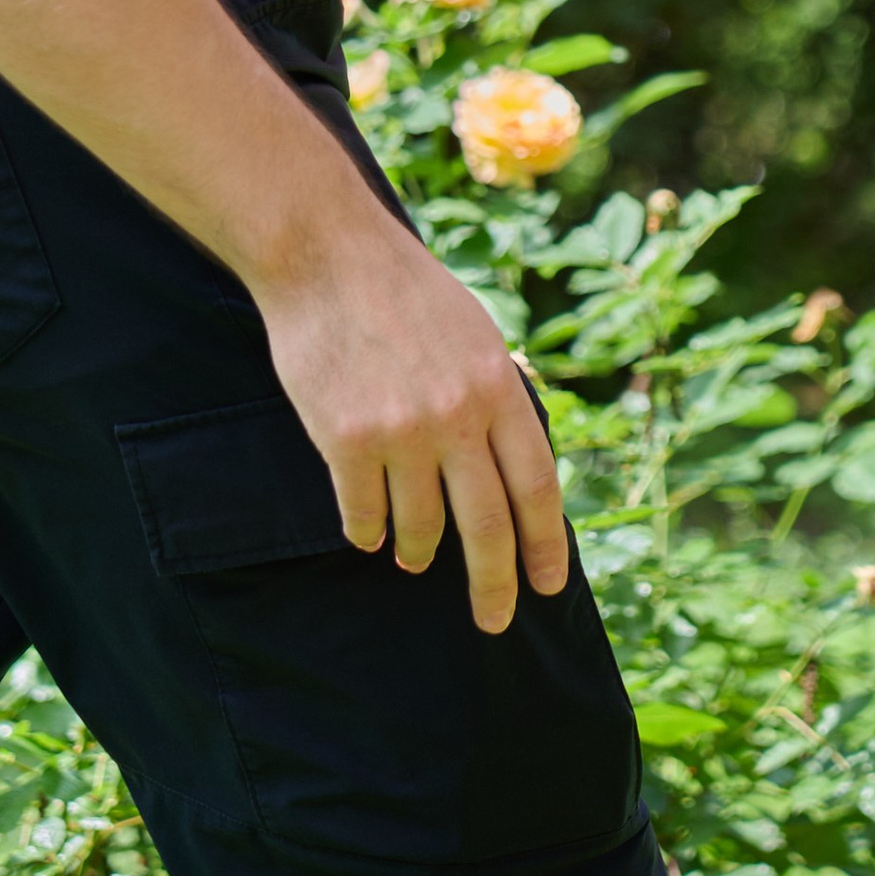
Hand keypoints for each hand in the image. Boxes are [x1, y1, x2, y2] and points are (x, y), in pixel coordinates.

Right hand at [253, 197, 569, 633]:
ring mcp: (402, 431)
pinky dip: (368, 532)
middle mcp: (458, 416)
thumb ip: (497, 398)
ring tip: (414, 559)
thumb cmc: (406, 292)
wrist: (327, 255)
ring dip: (419, 553)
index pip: (537, 487)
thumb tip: (516, 466)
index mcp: (500, 387)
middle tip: (494, 621)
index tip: (547, 585)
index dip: (545, 544)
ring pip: (421, 528)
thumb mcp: (476, 335)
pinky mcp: (346, 439)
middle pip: (487, 525)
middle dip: (494, 583)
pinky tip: (369, 533)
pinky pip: (363, 515)